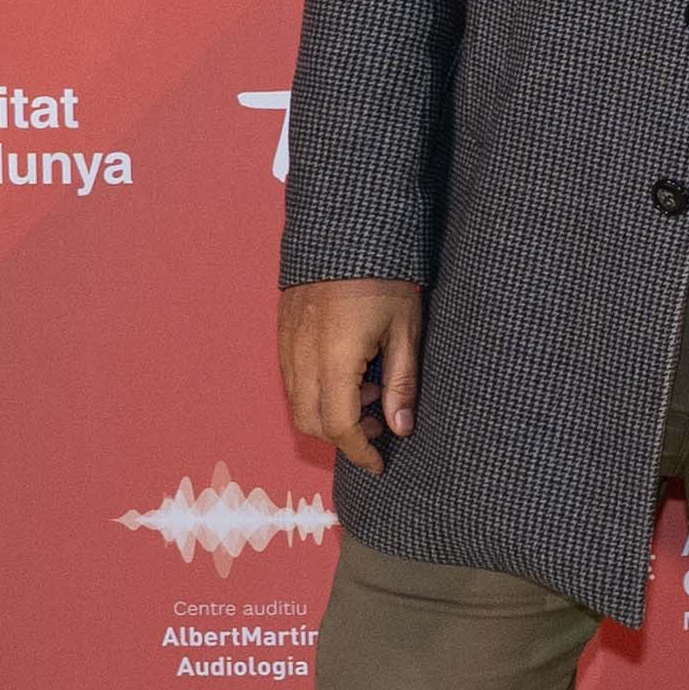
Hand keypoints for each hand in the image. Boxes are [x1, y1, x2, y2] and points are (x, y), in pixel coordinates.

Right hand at [280, 278, 424, 473]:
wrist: (346, 225)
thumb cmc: (385, 275)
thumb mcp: (405, 329)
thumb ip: (401, 382)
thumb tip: (400, 428)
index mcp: (334, 358)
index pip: (338, 426)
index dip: (359, 451)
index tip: (380, 463)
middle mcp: (301, 355)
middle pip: (311, 422)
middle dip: (344, 436)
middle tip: (380, 424)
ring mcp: (287, 342)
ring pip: (298, 402)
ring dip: (329, 413)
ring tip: (368, 390)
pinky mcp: (283, 330)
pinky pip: (292, 378)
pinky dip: (316, 391)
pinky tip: (348, 371)